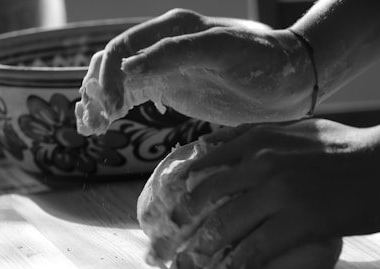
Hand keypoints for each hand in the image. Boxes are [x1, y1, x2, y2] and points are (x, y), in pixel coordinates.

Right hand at [76, 9, 315, 134]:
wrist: (288, 82)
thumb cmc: (262, 61)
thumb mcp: (223, 51)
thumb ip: (177, 53)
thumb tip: (128, 68)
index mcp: (172, 30)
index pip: (122, 49)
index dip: (107, 77)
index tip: (109, 109)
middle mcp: (161, 47)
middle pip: (112, 64)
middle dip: (97, 92)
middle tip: (96, 123)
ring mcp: (164, 69)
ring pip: (117, 81)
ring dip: (99, 102)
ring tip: (91, 127)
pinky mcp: (169, 89)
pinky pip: (132, 95)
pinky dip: (113, 109)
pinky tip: (102, 124)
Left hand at [167, 117, 379, 268]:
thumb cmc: (344, 147)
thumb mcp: (295, 128)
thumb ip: (256, 136)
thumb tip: (217, 143)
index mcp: (257, 139)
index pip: (203, 162)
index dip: (181, 187)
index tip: (171, 205)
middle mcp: (261, 162)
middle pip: (205, 196)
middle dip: (182, 221)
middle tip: (173, 239)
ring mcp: (279, 192)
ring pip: (224, 226)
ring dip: (199, 252)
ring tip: (187, 267)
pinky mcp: (301, 221)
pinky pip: (256, 248)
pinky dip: (236, 265)